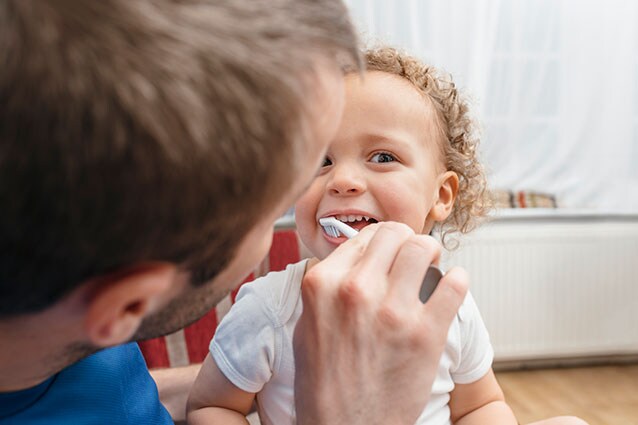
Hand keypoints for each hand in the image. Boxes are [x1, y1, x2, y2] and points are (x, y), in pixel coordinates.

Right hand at [293, 222, 468, 424]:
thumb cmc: (324, 385)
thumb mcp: (308, 327)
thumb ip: (328, 288)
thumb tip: (354, 262)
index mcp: (323, 284)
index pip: (362, 237)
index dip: (380, 241)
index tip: (388, 251)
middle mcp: (355, 290)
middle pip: (394, 234)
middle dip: (406, 240)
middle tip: (412, 253)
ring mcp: (393, 311)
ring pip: (423, 248)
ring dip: (431, 253)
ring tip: (431, 264)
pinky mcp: (425, 334)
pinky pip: (454, 285)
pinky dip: (458, 280)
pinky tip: (453, 284)